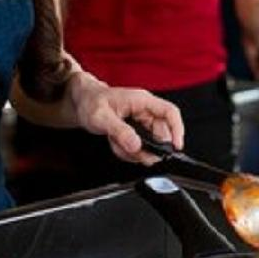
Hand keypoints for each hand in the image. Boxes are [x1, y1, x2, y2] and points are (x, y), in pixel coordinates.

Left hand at [70, 72, 184, 163]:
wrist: (81, 102)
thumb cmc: (91, 101)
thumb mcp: (101, 117)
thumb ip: (120, 131)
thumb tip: (136, 145)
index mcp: (141, 100)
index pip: (169, 112)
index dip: (177, 130)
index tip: (175, 147)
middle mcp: (144, 110)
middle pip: (161, 133)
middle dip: (150, 148)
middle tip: (139, 156)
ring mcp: (140, 121)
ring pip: (149, 142)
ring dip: (136, 151)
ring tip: (118, 146)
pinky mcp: (135, 130)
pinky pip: (139, 146)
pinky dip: (128, 151)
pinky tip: (116, 145)